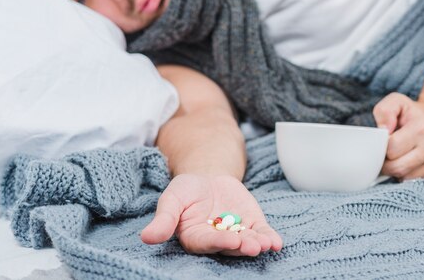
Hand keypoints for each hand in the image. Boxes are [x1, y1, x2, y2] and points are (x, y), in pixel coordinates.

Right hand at [141, 174, 282, 255]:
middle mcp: (217, 240)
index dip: (220, 242)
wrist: (207, 177)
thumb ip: (164, 219)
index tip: (232, 239)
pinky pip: (261, 234)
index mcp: (195, 237)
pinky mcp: (250, 225)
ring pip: (247, 242)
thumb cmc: (186, 190)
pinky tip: (277, 243)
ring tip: (267, 245)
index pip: (207, 243)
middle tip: (254, 246)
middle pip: (230, 246)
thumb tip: (146, 238)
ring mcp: (236, 233)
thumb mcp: (172, 199)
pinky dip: (270, 238)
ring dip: (258, 244)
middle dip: (242, 246)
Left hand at [373, 93, 423, 179]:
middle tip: (387, 152)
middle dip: (386, 162)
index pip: (390, 149)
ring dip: (396, 170)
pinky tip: (409, 163)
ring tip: (399, 156)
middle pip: (396, 167)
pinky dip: (407, 176)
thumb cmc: (414, 113)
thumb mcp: (397, 102)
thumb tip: (383, 130)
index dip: (382, 146)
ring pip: (404, 178)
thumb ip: (385, 111)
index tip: (385, 140)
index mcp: (421, 128)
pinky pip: (415, 182)